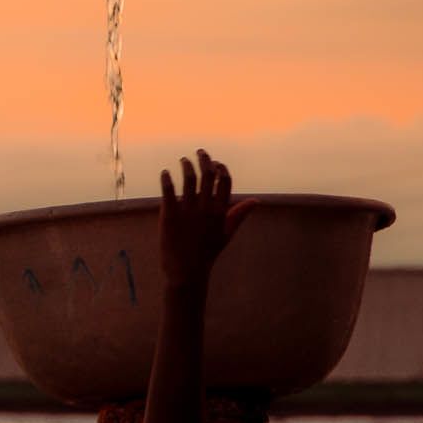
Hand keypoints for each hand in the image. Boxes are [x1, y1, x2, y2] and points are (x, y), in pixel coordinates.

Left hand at [159, 148, 257, 288]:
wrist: (186, 270)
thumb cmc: (207, 252)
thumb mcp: (227, 233)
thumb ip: (240, 214)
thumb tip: (257, 200)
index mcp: (220, 211)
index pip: (224, 182)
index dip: (221, 168)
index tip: (215, 162)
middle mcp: (206, 208)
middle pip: (207, 176)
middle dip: (204, 160)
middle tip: (199, 152)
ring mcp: (188, 210)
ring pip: (189, 180)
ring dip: (187, 166)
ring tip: (183, 160)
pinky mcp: (170, 214)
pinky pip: (168, 191)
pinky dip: (167, 179)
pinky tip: (165, 173)